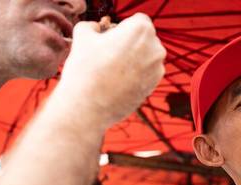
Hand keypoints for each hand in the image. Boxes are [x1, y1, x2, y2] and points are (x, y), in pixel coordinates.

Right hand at [59, 13, 165, 128]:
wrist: (88, 106)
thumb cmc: (85, 68)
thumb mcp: (83, 36)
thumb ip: (93, 26)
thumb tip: (97, 29)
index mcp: (141, 30)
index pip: (137, 21)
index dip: (122, 28)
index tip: (109, 39)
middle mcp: (156, 48)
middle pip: (143, 39)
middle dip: (129, 43)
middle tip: (108, 55)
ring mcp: (157, 69)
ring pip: (145, 56)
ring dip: (133, 59)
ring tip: (110, 70)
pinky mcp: (154, 86)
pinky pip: (145, 73)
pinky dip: (135, 74)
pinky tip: (117, 82)